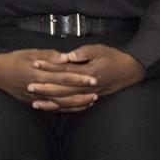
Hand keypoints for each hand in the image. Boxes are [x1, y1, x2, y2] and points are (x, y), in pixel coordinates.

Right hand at [0, 49, 99, 110]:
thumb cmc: (15, 60)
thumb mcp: (32, 53)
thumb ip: (50, 56)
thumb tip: (66, 57)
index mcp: (40, 75)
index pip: (64, 77)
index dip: (79, 78)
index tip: (92, 78)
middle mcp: (40, 89)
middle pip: (65, 93)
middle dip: (82, 93)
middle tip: (97, 91)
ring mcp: (37, 98)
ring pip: (61, 104)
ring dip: (77, 103)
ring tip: (91, 100)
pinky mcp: (35, 103)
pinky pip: (53, 108)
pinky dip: (66, 109)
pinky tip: (77, 107)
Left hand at [29, 44, 144, 111]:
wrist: (130, 72)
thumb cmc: (114, 58)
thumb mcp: (100, 49)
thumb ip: (83, 52)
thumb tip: (67, 56)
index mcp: (86, 73)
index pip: (63, 70)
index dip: (48, 66)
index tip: (35, 63)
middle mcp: (85, 87)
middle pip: (61, 89)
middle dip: (44, 88)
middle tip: (28, 86)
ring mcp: (87, 95)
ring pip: (66, 102)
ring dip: (50, 102)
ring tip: (34, 103)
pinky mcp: (89, 99)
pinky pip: (73, 107)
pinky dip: (61, 109)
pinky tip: (51, 109)